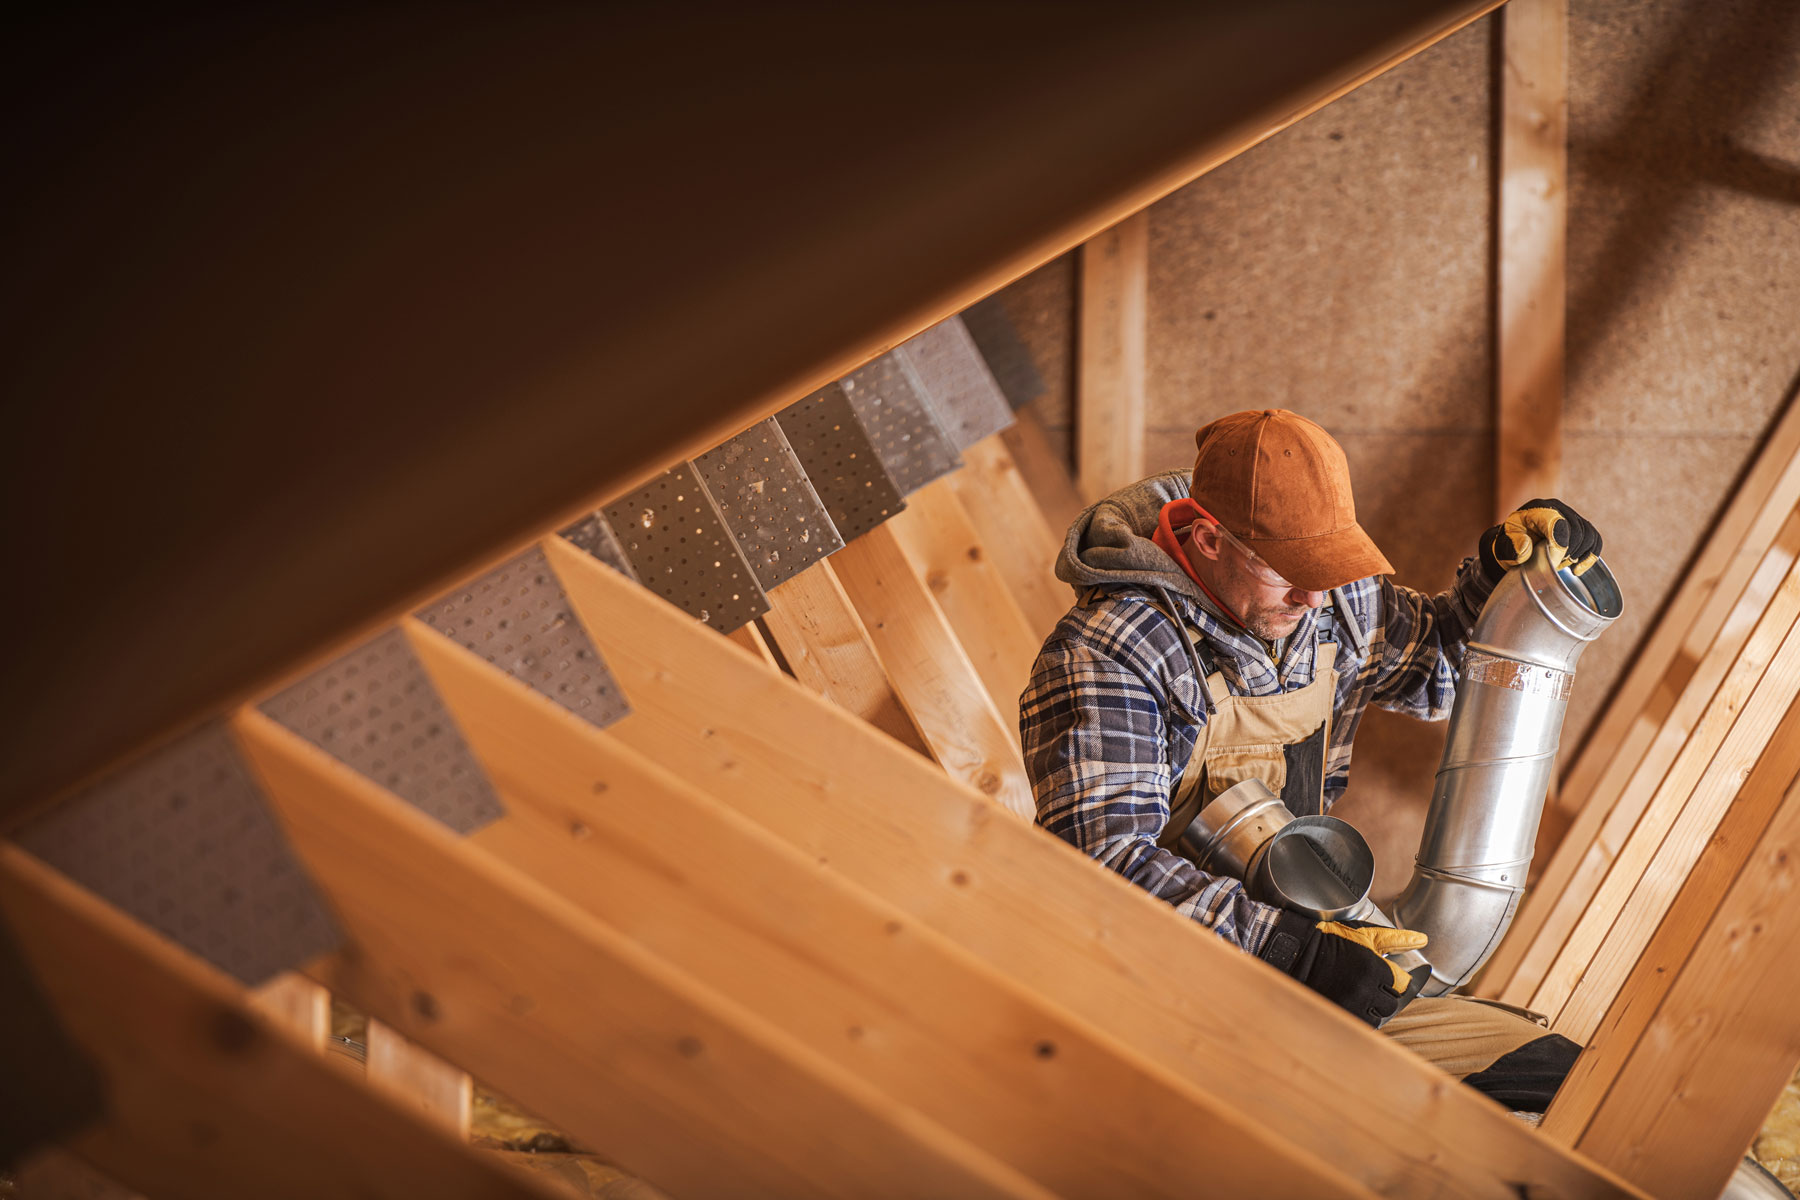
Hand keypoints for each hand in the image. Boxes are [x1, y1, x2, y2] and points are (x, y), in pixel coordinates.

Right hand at [1260, 915, 1429, 1026]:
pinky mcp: (1341, 1013)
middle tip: (1371, 984)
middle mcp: (1367, 989)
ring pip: (1379, 1016)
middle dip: (1384, 993)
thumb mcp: (1365, 935)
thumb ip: (1395, 940)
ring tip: (1361, 994)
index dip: (1394, 978)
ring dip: (1374, 1007)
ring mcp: (1353, 1004)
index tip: (1383, 974)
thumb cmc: (1332, 939)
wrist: (1298, 951)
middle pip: (1392, 1002)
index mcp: (1376, 968)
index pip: (1402, 984)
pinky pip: (1362, 1024)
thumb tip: (1421, 939)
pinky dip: (1361, 1015)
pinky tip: (1352, 1002)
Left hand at [1480, 499, 1601, 580]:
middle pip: (1577, 531)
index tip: (1551, 564)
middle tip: (1554, 565)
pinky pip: (1594, 539)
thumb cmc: (1509, 544)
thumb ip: (1512, 548)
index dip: (1558, 548)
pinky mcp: (1579, 526)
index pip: (1558, 524)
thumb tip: (1526, 548)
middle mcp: (1557, 508)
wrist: (1514, 544)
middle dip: (1568, 553)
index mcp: (1537, 510)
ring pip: (1589, 535)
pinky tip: (1578, 569)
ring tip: (1562, 565)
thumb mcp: (1503, 546)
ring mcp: (1570, 515)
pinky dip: (1590, 555)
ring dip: (1579, 555)